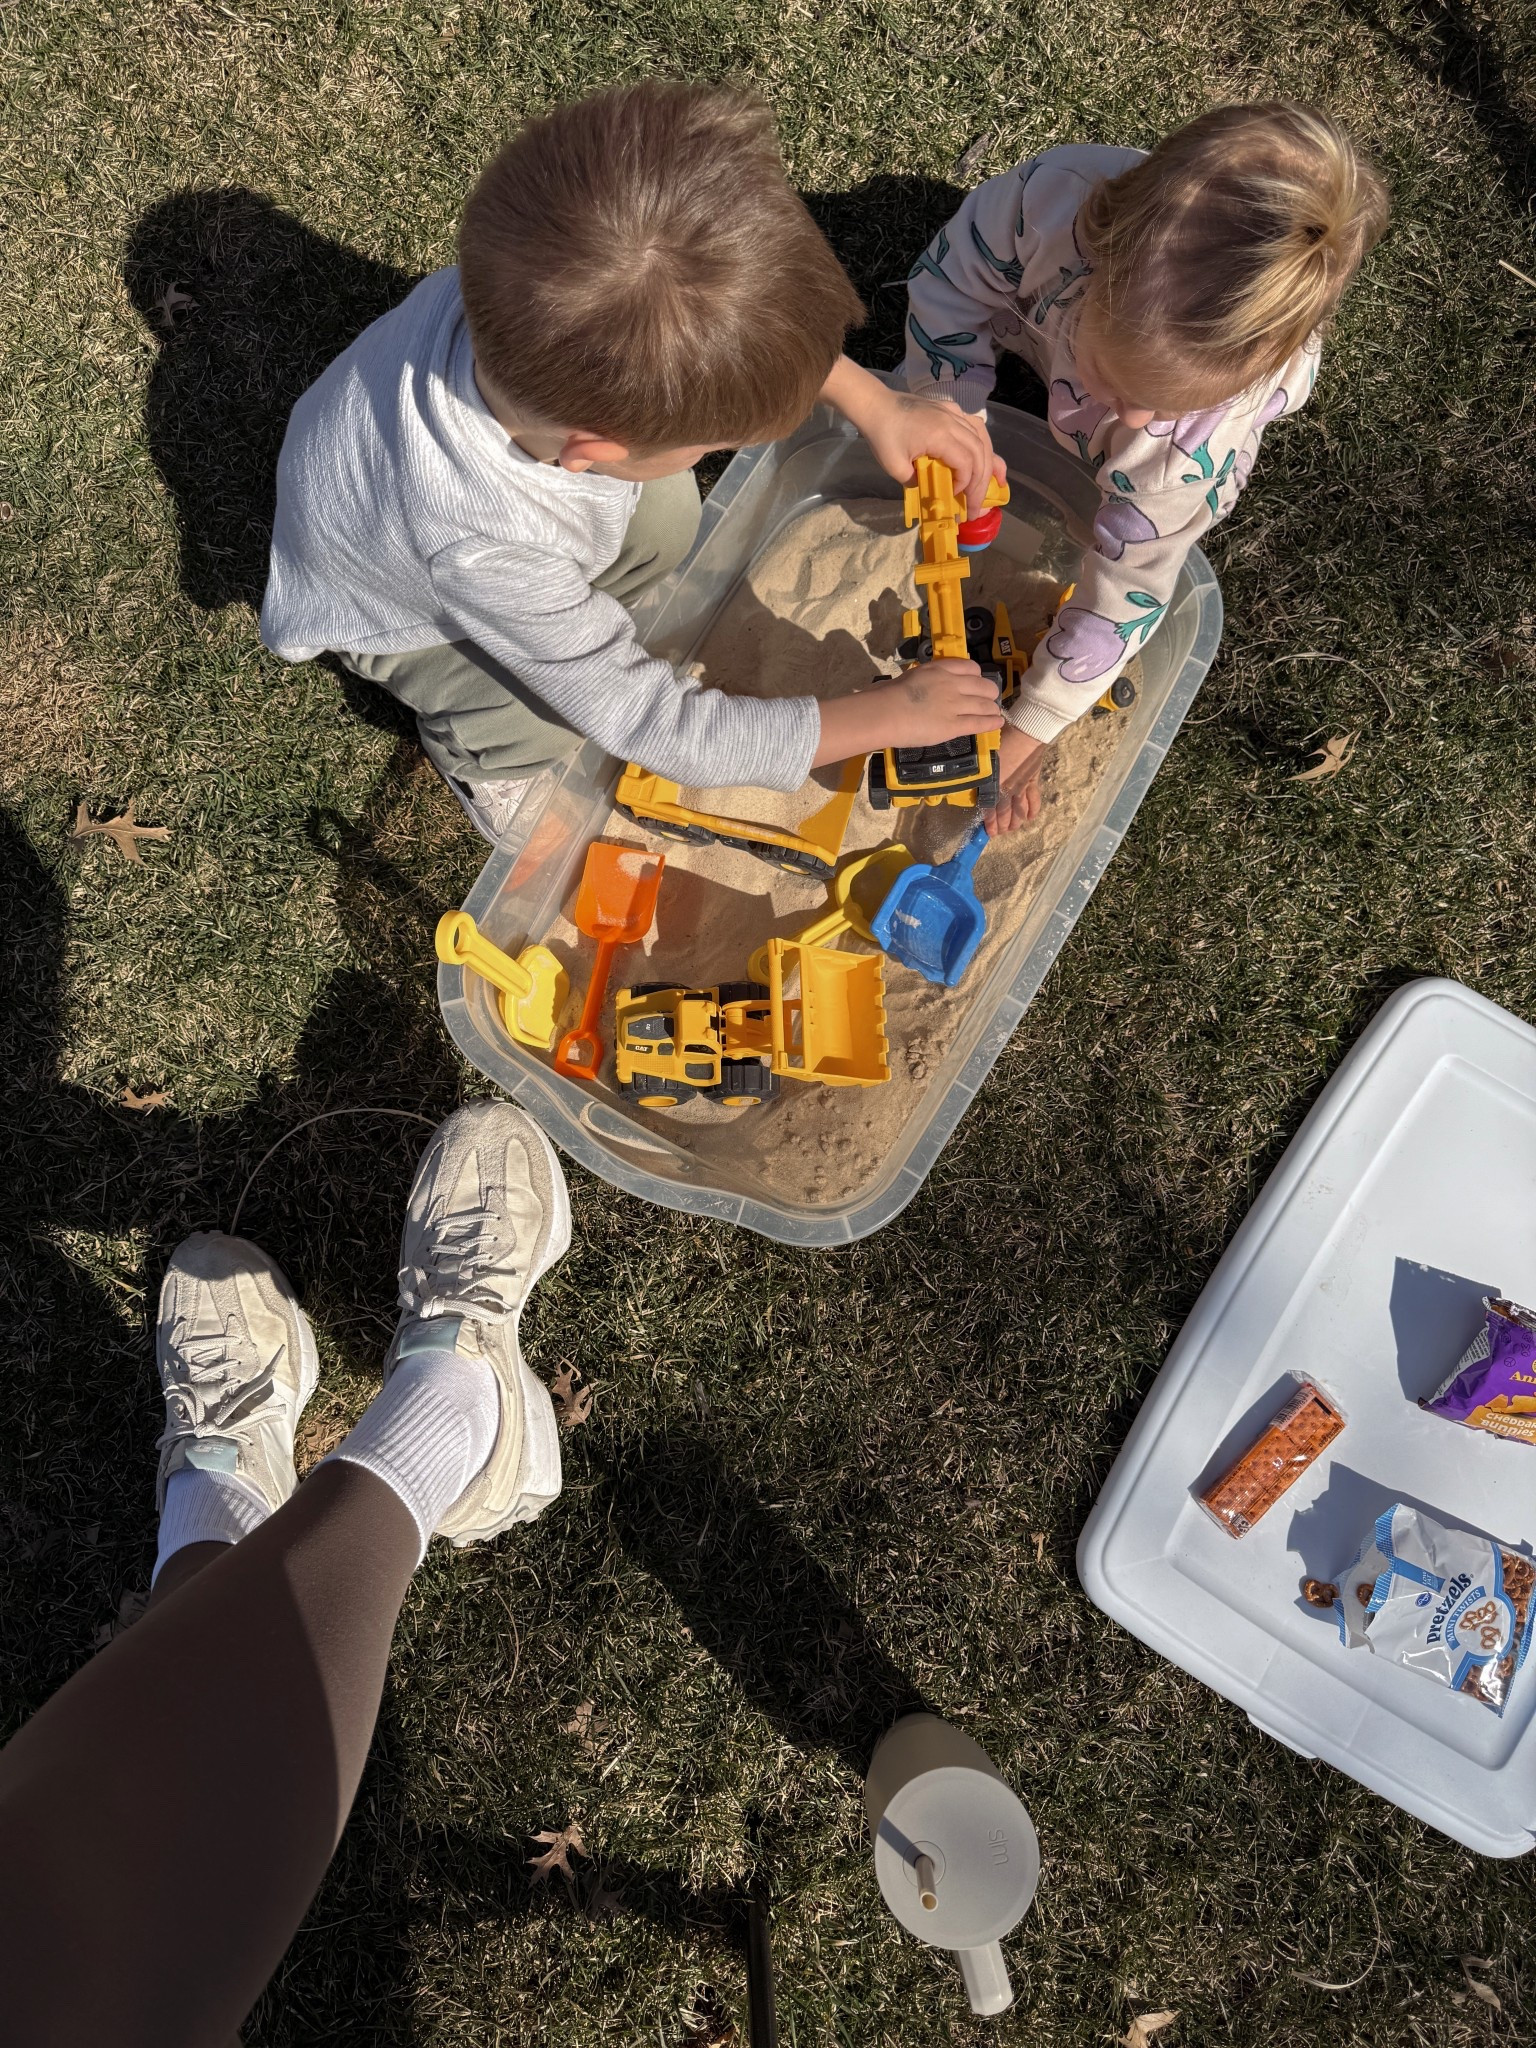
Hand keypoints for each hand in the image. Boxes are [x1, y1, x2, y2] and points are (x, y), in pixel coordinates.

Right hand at [810, 659, 999, 766]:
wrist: (886, 712)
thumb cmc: (887, 695)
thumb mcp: (909, 677)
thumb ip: (923, 680)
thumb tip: (922, 687)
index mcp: (939, 669)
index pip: (968, 666)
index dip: (976, 675)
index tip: (976, 680)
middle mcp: (952, 684)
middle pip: (982, 685)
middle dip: (989, 692)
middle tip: (991, 698)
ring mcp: (955, 704)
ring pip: (983, 705)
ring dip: (992, 708)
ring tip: (995, 712)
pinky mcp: (954, 725)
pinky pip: (978, 722)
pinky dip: (991, 722)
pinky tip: (998, 723)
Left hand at [861, 389, 1003, 506]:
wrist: (876, 404)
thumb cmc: (882, 435)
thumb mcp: (894, 467)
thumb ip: (915, 482)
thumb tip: (929, 491)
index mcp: (940, 435)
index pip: (966, 463)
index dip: (966, 484)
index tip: (955, 497)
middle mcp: (953, 421)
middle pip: (980, 452)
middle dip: (982, 482)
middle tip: (977, 506)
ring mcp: (954, 413)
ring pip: (982, 438)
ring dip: (989, 462)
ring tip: (995, 483)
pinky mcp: (951, 409)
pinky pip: (975, 427)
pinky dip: (983, 444)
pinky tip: (985, 457)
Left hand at [984, 724, 1047, 834]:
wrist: (1026, 732)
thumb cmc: (1001, 739)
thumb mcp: (983, 755)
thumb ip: (979, 770)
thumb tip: (971, 779)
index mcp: (993, 784)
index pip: (989, 808)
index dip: (990, 822)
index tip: (989, 832)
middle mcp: (1007, 789)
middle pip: (1005, 812)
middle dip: (1003, 825)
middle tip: (1001, 833)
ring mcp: (1021, 786)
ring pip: (1019, 810)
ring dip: (1016, 821)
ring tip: (1013, 829)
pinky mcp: (1032, 780)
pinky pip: (1034, 799)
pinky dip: (1032, 809)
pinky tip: (1030, 817)